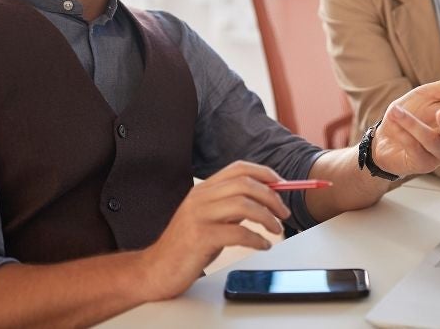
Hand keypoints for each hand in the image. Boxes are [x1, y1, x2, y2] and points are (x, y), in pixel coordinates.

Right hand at [141, 161, 288, 298]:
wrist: (156, 270)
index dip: (265, 174)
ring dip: (267, 217)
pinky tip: (263, 246)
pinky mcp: (200, 238)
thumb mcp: (210, 219)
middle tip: (284, 213)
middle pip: (245, 184)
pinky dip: (257, 239)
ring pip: (243, 205)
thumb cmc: (186, 247)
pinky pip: (238, 233)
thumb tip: (266, 199)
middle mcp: (200, 198)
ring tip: (276, 230)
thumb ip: (231, 208)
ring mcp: (198, 217)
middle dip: (272, 196)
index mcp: (203, 190)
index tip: (283, 186)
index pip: (239, 168)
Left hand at [370, 66, 439, 176]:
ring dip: (413, 125)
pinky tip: (392, 123)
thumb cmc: (409, 114)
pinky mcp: (422, 165)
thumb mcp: (427, 94)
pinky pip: (415, 148)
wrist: (384, 136)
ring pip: (432, 140)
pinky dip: (403, 133)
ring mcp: (438, 155)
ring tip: (396, 111)